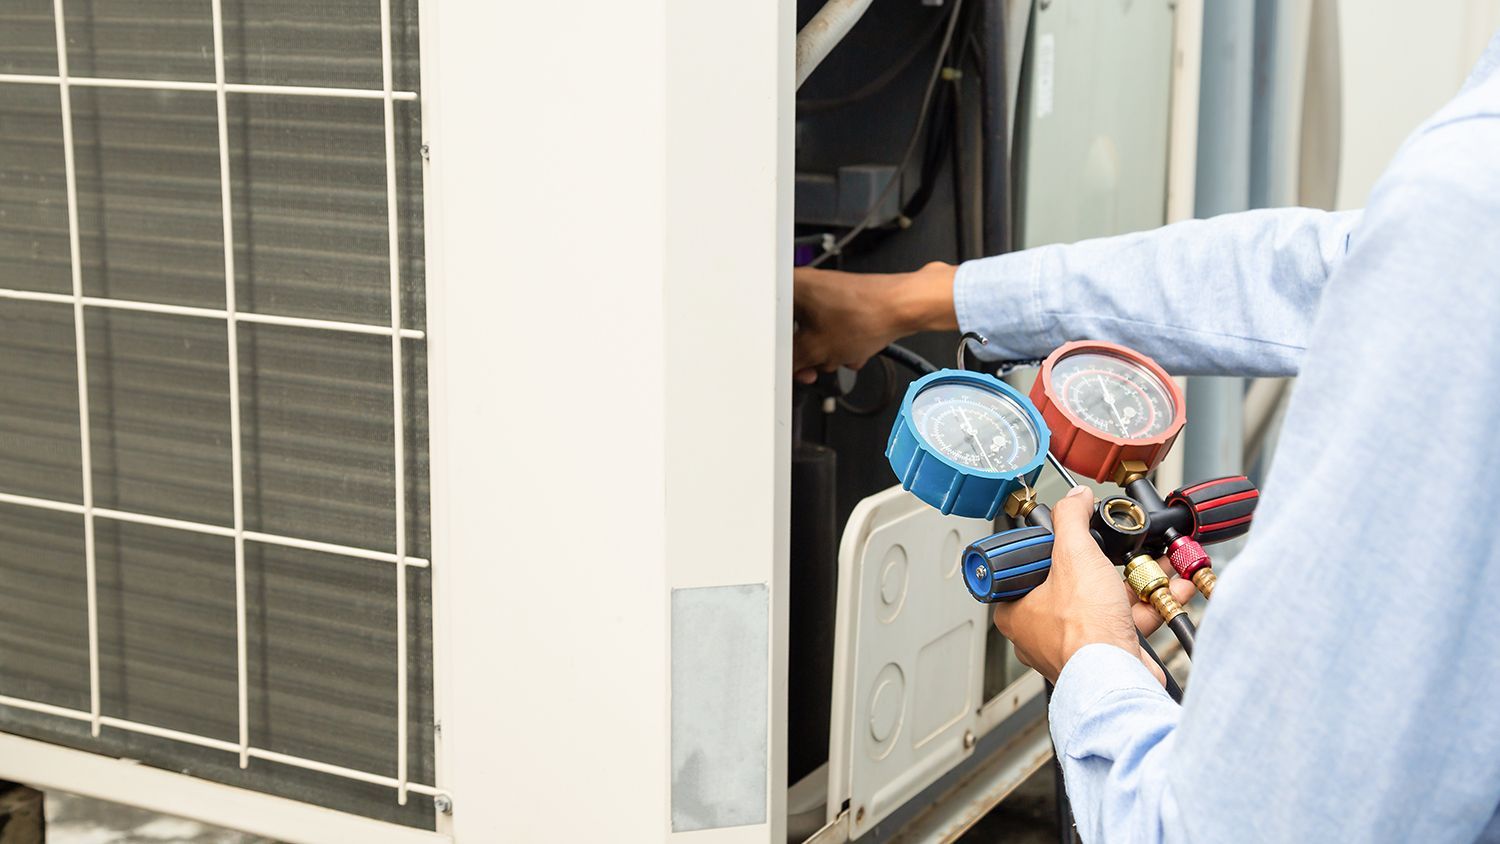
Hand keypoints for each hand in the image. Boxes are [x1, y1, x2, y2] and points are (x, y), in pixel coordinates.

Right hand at [793, 262, 958, 383]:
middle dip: (809, 353)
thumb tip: (784, 367)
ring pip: (816, 332)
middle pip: (794, 330)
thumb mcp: (817, 349)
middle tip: (817, 364)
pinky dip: (842, 341)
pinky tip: (854, 349)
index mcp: (791, 287)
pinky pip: (833, 327)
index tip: (789, 364)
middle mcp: (807, 284)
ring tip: (842, 354)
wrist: (904, 306)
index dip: (779, 351)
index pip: (771, 326)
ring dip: (828, 350)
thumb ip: (792, 361)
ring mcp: (827, 292)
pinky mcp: (845, 300)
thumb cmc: (867, 315)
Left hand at [991, 486, 1195, 683]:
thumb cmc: (1084, 631)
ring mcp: (1075, 644)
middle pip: (1075, 583)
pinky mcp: (1106, 653)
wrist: (1117, 677)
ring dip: (1138, 579)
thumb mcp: (1074, 555)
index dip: (1052, 549)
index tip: (1072, 538)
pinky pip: (1128, 620)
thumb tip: (1074, 498)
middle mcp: (1041, 631)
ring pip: (1107, 601)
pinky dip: (1150, 603)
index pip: (1028, 568)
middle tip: (1120, 550)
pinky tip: (1172, 585)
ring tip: (1157, 561)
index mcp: (1017, 611)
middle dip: (1109, 563)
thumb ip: (1071, 520)